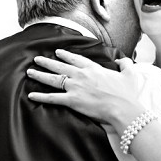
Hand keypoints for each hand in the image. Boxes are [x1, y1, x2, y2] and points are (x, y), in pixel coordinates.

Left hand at [26, 50, 142, 128]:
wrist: (123, 108)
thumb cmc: (127, 93)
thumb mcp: (130, 75)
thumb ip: (126, 65)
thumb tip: (124, 60)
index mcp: (93, 68)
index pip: (76, 59)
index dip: (65, 55)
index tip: (57, 52)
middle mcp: (81, 75)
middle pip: (60, 66)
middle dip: (47, 62)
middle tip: (37, 59)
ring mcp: (75, 87)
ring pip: (53, 79)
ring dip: (40, 75)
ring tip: (30, 72)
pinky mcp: (72, 100)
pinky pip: (52, 98)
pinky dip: (41, 96)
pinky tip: (31, 95)